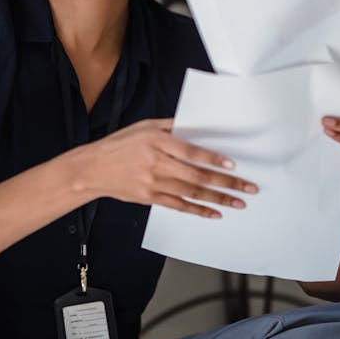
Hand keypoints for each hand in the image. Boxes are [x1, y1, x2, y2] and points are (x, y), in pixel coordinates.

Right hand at [81, 118, 257, 217]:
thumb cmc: (118, 145)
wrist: (92, 169)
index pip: (191, 152)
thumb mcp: (143, 126)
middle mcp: (156, 164)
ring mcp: (153, 183)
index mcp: (156, 142)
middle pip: (197, 175)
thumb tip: (196, 125)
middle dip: (226, 183)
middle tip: (247, 187)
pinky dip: (198, 210)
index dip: (213, 159)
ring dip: (218, 199)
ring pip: (192, 193)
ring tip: (238, 202)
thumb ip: (170, 126)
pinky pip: (179, 206)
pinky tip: (214, 213)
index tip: (232, 165)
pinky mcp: (150, 198)